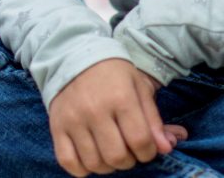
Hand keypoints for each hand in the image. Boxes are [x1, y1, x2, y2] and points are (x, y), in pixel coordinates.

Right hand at [47, 59, 181, 175]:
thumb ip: (154, 120)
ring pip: (94, 163)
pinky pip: (68, 162)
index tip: (146, 147)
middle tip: (128, 150)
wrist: (74, 57)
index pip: (141, 141)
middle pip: (117, 157)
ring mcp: (73, 120)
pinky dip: (82, 168)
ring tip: (110, 152)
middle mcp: (95, 110)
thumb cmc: (113, 74)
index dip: (148, 152)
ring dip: (108, 166)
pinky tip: (91, 157)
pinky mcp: (57, 127)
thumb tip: (167, 148)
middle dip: (129, 161)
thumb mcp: (139, 88)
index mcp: (121, 98)